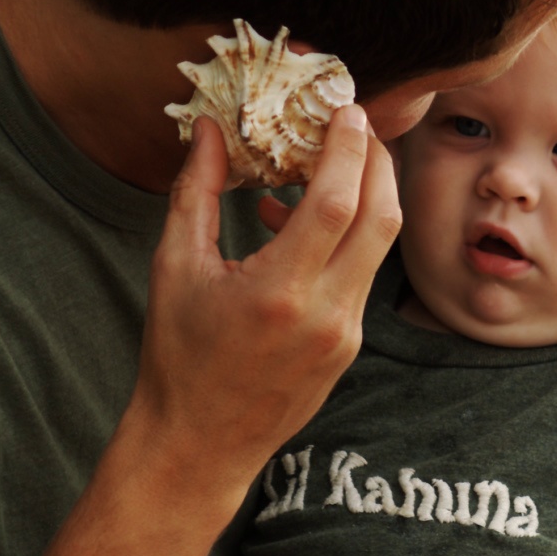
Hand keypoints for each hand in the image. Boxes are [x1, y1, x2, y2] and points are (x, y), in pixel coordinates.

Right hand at [127, 110, 400, 498]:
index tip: (346, 109)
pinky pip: (362, 274)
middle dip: (376, 162)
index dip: (348, 149)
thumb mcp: (174, 268)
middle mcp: (326, 314)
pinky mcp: (350, 346)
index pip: (336, 203)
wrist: (199, 446)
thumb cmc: (177, 357)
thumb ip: (194, 192)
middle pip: (382, 218)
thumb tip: (207, 129)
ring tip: (329, 164)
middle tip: (354, 126)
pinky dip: (348, 237)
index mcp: (279, 292)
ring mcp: (345, 333)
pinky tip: (302, 223)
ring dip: (366, 196)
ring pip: (379, 246)